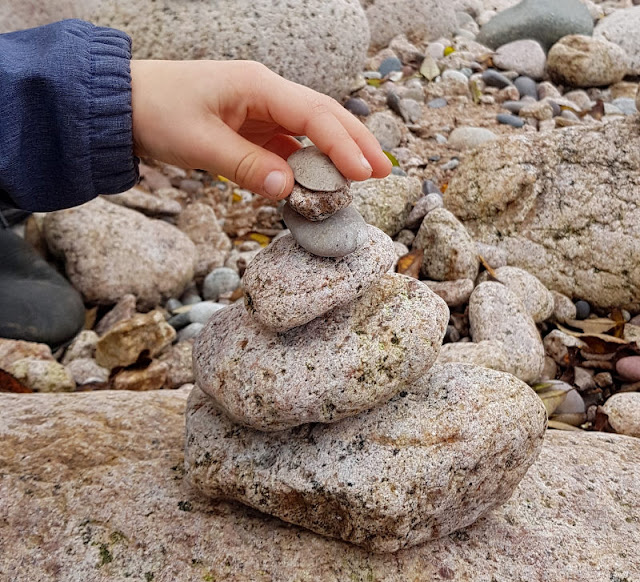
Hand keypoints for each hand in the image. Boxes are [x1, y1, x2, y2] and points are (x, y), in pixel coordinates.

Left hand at [130, 60, 391, 199]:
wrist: (124, 105)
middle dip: (355, 143)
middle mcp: (266, 93)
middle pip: (323, 116)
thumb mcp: (200, 143)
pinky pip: (288, 145)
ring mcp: (260, 110)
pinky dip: (307, 163)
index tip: (365, 174)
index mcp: (258, 86)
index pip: (314, 114)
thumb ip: (246, 166)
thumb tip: (289, 189)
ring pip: (310, 130)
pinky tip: (320, 180)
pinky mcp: (252, 128)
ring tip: (363, 177)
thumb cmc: (157, 113)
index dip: (343, 145)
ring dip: (336, 153)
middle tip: (383, 171)